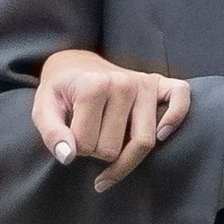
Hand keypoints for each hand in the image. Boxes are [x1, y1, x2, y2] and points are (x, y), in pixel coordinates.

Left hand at [32, 49, 194, 192]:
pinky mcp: (160, 84)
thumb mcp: (43, 109)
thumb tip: (68, 157)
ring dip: (126, 154)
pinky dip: (174, 119)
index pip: (87, 145)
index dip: (76, 150)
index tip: (71, 138)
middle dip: (98, 153)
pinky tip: (161, 135)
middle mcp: (123, 83)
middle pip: (115, 149)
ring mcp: (144, 83)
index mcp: (93, 86)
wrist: (75, 66)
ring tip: (111, 148)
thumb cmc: (60, 92)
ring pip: (145, 142)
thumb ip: (51, 134)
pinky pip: (180, 100)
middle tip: (90, 138)